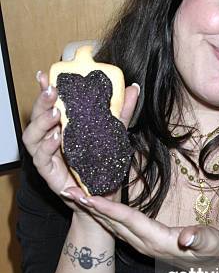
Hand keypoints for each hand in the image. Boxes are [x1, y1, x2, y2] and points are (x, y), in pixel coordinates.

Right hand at [22, 71, 138, 210]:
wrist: (104, 198)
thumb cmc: (104, 166)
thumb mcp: (115, 134)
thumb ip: (121, 112)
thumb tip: (133, 88)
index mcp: (63, 126)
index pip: (50, 104)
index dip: (45, 89)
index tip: (46, 75)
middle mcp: (51, 138)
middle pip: (37, 117)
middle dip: (42, 102)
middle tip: (52, 91)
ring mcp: (48, 155)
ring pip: (31, 136)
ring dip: (40, 123)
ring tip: (55, 113)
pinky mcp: (49, 173)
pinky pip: (41, 158)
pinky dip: (46, 147)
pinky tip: (57, 138)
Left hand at [60, 192, 218, 263]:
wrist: (212, 268)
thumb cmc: (212, 252)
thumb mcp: (211, 244)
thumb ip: (200, 239)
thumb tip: (187, 238)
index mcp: (157, 240)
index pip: (128, 220)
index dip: (108, 208)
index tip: (88, 197)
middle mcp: (144, 244)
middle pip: (112, 223)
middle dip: (89, 207)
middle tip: (67, 191)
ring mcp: (141, 245)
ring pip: (111, 226)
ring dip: (92, 211)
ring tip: (75, 196)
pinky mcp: (142, 243)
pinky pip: (117, 228)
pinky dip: (103, 215)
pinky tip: (95, 208)